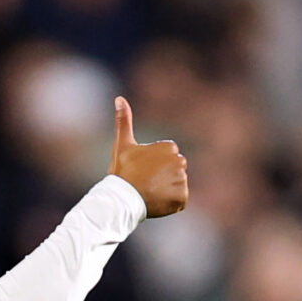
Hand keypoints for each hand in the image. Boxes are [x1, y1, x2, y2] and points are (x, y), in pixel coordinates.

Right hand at [110, 97, 188, 218]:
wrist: (122, 198)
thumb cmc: (122, 171)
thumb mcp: (122, 145)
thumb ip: (124, 121)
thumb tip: (119, 98)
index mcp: (169, 147)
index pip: (167, 157)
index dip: (154, 165)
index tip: (142, 170)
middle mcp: (179, 162)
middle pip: (174, 170)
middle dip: (163, 176)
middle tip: (146, 182)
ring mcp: (181, 181)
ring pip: (177, 185)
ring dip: (166, 190)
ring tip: (150, 192)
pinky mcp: (182, 198)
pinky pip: (180, 200)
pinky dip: (171, 203)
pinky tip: (157, 202)